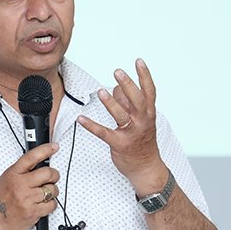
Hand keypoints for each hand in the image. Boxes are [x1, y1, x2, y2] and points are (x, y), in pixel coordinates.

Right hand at [0, 142, 60, 229]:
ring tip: (43, 195)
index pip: (32, 157)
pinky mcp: (33, 212)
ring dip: (51, 192)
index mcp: (13, 174)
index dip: (45, 150)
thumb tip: (36, 165)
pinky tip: (41, 205)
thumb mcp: (4, 180)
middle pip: (48, 173)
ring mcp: (27, 199)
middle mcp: (20, 185)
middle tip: (52, 178)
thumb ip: (19, 172)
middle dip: (54, 175)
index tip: (54, 147)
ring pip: (52, 190)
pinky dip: (50, 205)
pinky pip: (52, 204)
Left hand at [77, 58, 166, 192]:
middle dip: (128, 85)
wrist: (147, 168)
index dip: (144, 76)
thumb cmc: (143, 142)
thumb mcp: (141, 120)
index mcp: (149, 114)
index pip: (149, 91)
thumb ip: (129, 103)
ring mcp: (131, 133)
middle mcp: (142, 121)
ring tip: (101, 91)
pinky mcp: (119, 144)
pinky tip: (81, 119)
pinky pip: (104, 133)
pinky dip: (91, 126)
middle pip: (137, 100)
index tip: (138, 61)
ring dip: (111, 103)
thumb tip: (117, 87)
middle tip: (118, 71)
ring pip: (122, 116)